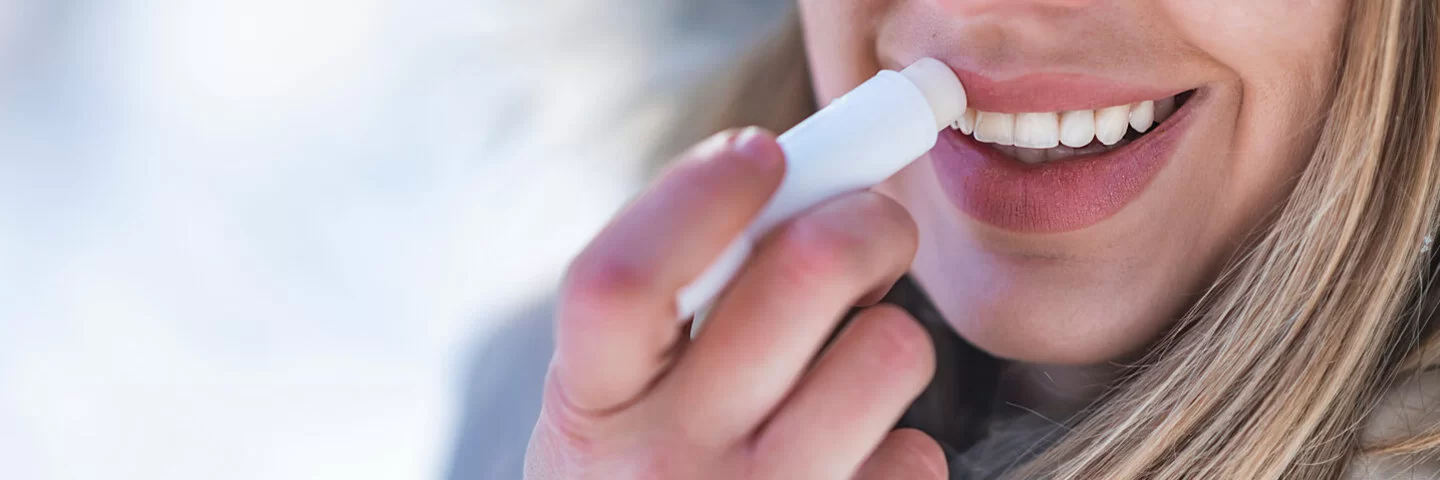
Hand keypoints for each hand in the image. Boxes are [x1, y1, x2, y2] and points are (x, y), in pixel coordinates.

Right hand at [525, 128, 943, 478]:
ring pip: (887, 353)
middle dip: (863, 218)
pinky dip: (899, 443)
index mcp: (588, 407)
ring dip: (891, 336)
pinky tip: (853, 460)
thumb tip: (794, 188)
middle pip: (800, 279)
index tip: (759, 149)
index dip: (700, 194)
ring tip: (854, 361)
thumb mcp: (613, 400)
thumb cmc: (649, 475)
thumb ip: (666, 305)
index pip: (624, 278)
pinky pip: (915, 459)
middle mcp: (662, 468)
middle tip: (873, 222)